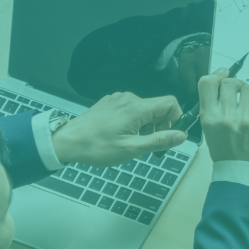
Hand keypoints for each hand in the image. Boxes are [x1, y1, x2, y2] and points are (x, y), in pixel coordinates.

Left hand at [48, 92, 184, 166]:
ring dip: (146, 127)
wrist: (68, 142)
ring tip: (133, 144)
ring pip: (144, 110)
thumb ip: (158, 141)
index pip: (170, 103)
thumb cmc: (96, 147)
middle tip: (150, 148)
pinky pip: (130, 110)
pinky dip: (133, 123)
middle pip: (157, 108)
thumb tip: (181, 136)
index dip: (176, 119)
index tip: (169, 136)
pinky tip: (121, 137)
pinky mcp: (110, 103)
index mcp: (136, 107)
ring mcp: (118, 99)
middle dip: (159, 127)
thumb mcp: (131, 149)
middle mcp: (128, 98)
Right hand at [197, 68, 248, 167]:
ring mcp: (248, 119)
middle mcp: (227, 117)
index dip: (216, 75)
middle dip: (235, 86)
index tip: (223, 73)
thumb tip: (225, 78)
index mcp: (210, 118)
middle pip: (230, 83)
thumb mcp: (210, 129)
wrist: (243, 173)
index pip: (207, 84)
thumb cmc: (226, 150)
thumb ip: (215, 106)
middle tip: (238, 96)